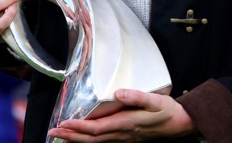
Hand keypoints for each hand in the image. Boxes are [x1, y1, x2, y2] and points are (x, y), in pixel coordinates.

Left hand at [48, 89, 194, 141]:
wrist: (179, 124)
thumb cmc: (167, 110)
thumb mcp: (155, 100)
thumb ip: (137, 96)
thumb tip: (118, 93)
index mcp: (126, 123)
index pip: (97, 128)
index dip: (79, 127)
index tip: (64, 123)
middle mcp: (122, 134)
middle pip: (92, 139)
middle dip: (71, 136)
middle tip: (52, 132)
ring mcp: (123, 138)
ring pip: (95, 142)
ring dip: (76, 139)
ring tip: (60, 135)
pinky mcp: (125, 138)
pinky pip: (102, 142)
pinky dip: (88, 140)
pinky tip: (81, 137)